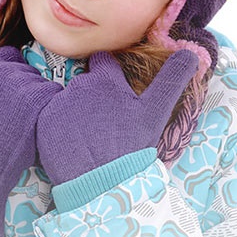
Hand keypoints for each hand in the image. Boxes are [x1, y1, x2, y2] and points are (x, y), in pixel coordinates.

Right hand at [0, 46, 61, 236]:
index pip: (9, 55)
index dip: (14, 73)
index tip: (13, 92)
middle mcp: (0, 70)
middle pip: (27, 69)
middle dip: (27, 87)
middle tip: (20, 113)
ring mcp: (20, 82)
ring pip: (43, 83)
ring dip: (41, 100)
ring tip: (28, 123)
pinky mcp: (38, 97)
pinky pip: (56, 95)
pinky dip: (52, 109)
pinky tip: (39, 125)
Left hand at [37, 49, 197, 184]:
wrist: (103, 182)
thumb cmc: (132, 147)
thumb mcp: (156, 112)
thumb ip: (172, 79)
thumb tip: (192, 54)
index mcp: (105, 79)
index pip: (101, 61)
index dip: (106, 74)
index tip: (112, 92)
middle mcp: (79, 85)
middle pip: (82, 83)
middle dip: (91, 98)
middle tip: (103, 124)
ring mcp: (58, 104)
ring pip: (66, 101)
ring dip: (74, 113)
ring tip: (87, 138)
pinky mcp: (43, 122)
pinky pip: (48, 118)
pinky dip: (57, 128)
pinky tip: (71, 144)